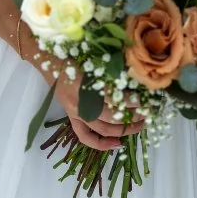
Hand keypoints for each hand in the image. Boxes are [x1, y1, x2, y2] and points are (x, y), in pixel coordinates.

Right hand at [17, 27, 143, 150]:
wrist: (47, 58)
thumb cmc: (72, 53)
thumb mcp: (93, 58)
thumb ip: (111, 69)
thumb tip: (136, 75)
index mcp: (86, 85)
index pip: (114, 98)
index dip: (132, 101)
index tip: (147, 99)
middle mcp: (80, 103)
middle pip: (112, 117)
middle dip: (133, 117)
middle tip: (148, 113)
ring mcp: (75, 113)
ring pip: (103, 129)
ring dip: (124, 130)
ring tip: (140, 125)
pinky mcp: (72, 117)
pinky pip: (85, 137)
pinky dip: (101, 144)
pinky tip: (118, 144)